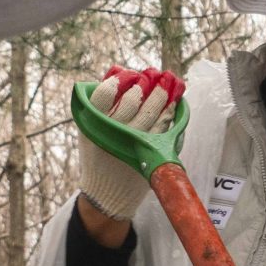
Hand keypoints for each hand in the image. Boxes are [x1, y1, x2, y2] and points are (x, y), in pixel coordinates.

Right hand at [76, 66, 181, 232]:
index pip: (105, 94)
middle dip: (147, 83)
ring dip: (164, 94)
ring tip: (170, 81)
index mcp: (93, 126)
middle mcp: (113, 135)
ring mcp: (134, 146)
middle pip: (133, 101)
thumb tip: (119, 72)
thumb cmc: (99, 153)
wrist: (107, 194)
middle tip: (154, 74)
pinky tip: (175, 102)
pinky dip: (171, 113)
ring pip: (153, 113)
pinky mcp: (151, 156)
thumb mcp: (90, 130)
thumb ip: (99, 104)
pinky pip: (165, 128)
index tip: (129, 75)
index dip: (120, 80)